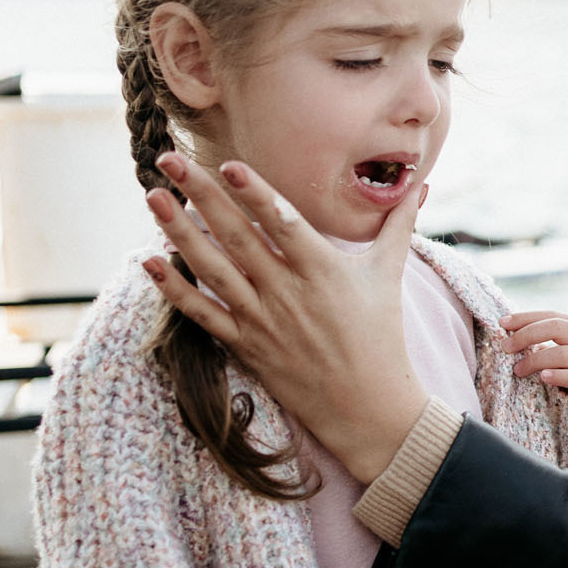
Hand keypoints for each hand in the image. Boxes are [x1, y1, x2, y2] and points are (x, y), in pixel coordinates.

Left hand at [141, 154, 428, 483]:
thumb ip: (398, 226)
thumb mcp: (390, 276)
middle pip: (237, 236)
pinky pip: (203, 314)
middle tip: (169, 160)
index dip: (255, 193)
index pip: (284, 223)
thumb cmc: (382, 336)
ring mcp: (263, 320)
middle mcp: (288, 292)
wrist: (369, 406)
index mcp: (325, 270)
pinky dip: (175, 289)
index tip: (227, 164)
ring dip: (178, 233)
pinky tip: (149, 262)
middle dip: (200, 195)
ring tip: (152, 198)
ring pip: (212, 269)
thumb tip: (419, 187)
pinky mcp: (247, 345)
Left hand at [499, 311, 567, 413]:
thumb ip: (542, 343)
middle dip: (528, 334)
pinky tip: (543, 377)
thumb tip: (508, 334)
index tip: (502, 323)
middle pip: (558, 328)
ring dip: (537, 360)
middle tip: (506, 347)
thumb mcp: (559, 356)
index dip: (527, 317)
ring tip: (518, 370)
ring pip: (565, 353)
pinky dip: (559, 376)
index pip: (553, 316)